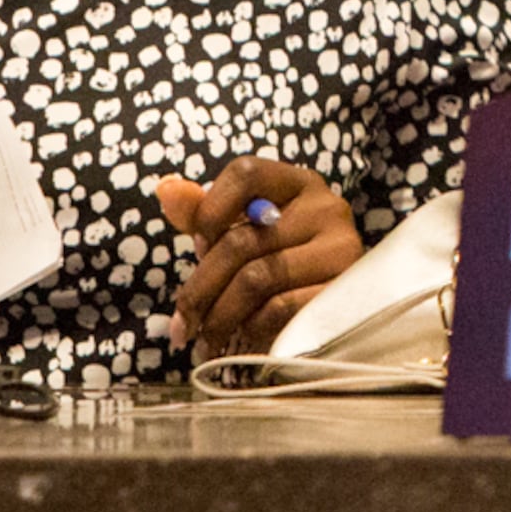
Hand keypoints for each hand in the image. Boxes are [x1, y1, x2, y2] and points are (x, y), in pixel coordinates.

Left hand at [156, 158, 360, 361]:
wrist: (335, 315)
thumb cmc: (280, 267)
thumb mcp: (242, 235)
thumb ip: (204, 213)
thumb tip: (166, 189)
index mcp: (298, 184)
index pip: (246, 173)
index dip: (211, 209)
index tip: (196, 246)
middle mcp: (326, 207)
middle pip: (241, 240)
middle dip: (200, 289)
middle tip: (181, 325)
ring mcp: (340, 248)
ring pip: (257, 278)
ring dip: (220, 316)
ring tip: (206, 338)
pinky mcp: (343, 290)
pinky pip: (281, 307)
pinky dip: (253, 327)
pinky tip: (244, 337)